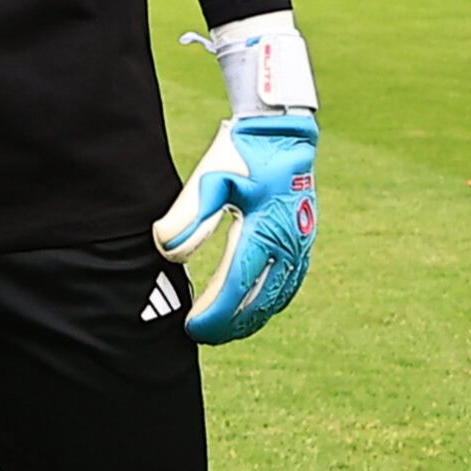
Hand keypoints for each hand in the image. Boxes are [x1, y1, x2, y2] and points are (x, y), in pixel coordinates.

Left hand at [152, 13, 315, 345]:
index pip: (237, 286)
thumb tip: (167, 251)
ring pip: (276, 298)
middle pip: (259, 301)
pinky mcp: (303, 243)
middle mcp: (288, 244)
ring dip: (248, 319)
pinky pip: (287, 286)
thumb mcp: (210, 178)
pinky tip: (248, 312)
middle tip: (199, 337)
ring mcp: (300, 245)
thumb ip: (188, 215)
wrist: (282, 133)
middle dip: (229, 325)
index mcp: (264, 230)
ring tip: (220, 332)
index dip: (214, 313)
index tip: (192, 328)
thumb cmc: (241, 155)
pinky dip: (266, 305)